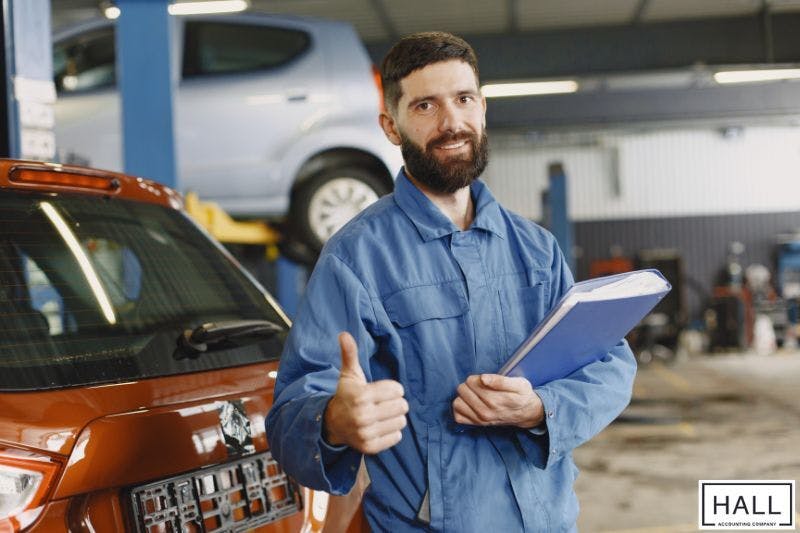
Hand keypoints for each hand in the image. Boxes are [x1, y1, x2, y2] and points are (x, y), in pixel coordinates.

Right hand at [324, 332, 408, 453]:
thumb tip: (344, 334)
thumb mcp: (349, 374)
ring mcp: (366, 433)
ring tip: (383, 414)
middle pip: (402, 406)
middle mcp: (363, 416)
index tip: (382, 391)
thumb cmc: (346, 395)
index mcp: (360, 396)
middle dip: (396, 402)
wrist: (333, 424)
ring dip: (395, 417)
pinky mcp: (370, 447)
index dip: (393, 388)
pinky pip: (397, 437)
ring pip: (401, 421)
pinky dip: (392, 431)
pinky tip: (381, 426)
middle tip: (384, 403)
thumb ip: (350, 354)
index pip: (397, 390)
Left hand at [452, 374, 543, 428]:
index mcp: (495, 400)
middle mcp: (486, 412)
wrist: (526, 413)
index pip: (472, 382)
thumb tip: (483, 378)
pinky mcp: (476, 424)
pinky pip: (458, 416)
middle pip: (463, 390)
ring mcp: (480, 420)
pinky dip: (461, 408)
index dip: (477, 377)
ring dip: (464, 396)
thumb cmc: (522, 396)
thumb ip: (500, 380)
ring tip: (474, 395)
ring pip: (457, 402)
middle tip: (481, 387)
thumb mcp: (519, 384)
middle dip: (470, 385)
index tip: (485, 380)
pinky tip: (470, 404)